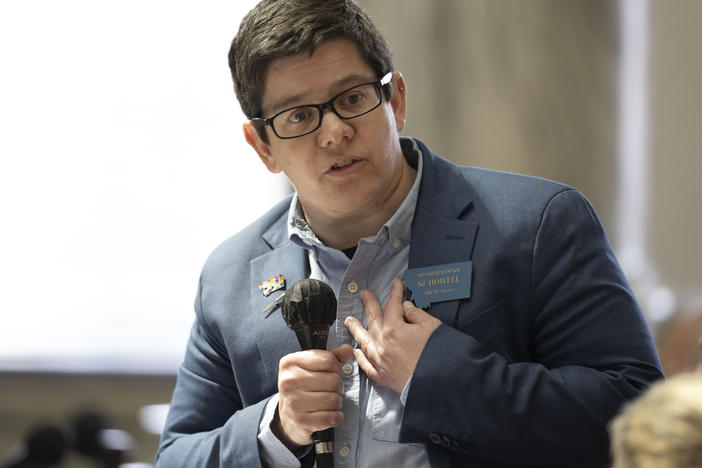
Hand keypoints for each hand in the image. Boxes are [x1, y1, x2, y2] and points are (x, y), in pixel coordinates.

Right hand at [274, 344, 353, 448]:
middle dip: (337, 387)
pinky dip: (336, 417)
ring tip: (327, 403)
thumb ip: (330, 357)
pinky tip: (328, 415)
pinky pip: (333, 417)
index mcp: (290, 363)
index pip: (328, 360)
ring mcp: (293, 402)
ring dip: (337, 403)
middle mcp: (289, 381)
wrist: (287, 419)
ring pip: (334, 399)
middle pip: (334, 380)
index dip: (336, 368)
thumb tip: (348, 349)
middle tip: (329, 391)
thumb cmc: (302, 389)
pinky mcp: (301, 421)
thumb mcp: (311, 368)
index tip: (331, 373)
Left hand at [345, 278, 441, 392]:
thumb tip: (405, 307)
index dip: (395, 292)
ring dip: (356, 329)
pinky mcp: (382, 377)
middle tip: (363, 294)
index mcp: (394, 329)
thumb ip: (416, 314)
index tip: (396, 284)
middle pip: (373, 319)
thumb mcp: (431, 326)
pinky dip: (360, 357)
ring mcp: (380, 362)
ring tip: (349, 320)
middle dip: (369, 304)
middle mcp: (382, 344)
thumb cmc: (439, 354)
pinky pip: (366, 365)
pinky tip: (357, 351)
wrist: (442, 384)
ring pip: (363, 341)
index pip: (393, 305)